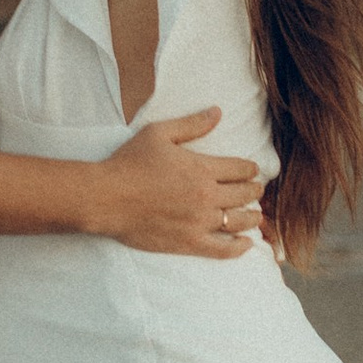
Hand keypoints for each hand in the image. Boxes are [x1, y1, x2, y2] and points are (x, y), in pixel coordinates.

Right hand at [87, 110, 263, 256]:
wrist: (106, 198)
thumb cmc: (129, 163)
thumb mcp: (159, 133)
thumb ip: (191, 124)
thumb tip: (217, 112)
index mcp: (202, 168)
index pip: (241, 169)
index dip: (251, 169)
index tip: (252, 170)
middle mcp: (206, 196)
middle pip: (245, 194)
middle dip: (254, 190)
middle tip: (256, 190)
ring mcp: (199, 222)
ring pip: (239, 221)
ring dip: (253, 217)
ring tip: (256, 215)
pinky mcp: (189, 243)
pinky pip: (223, 249)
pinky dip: (239, 248)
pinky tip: (247, 244)